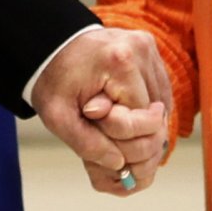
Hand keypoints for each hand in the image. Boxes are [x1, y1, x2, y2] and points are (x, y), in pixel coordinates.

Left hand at [31, 28, 174, 196]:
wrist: (50, 45)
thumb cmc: (54, 80)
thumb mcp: (58, 117)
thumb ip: (86, 144)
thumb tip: (118, 165)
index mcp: (120, 61)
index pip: (142, 121)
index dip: (122, 139)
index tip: (98, 131)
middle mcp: (141, 51)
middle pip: (156, 117)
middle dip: (133, 137)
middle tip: (106, 137)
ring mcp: (149, 50)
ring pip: (161, 109)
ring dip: (141, 125)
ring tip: (110, 122)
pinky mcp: (151, 53)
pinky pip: (160, 95)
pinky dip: (145, 111)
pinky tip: (123, 111)